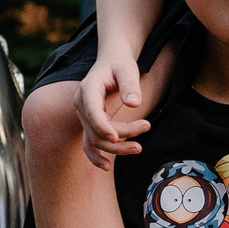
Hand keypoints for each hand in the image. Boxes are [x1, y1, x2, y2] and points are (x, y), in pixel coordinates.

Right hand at [76, 51, 147, 170]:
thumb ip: (130, 85)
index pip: (92, 111)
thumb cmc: (120, 64)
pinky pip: (89, 143)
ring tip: (139, 147)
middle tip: (146, 126)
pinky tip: (107, 166)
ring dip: (116, 148)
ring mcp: (84, 115)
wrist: (111, 61)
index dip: (102, 126)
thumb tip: (133, 104)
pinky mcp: (90, 123)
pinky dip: (96, 156)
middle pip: (96, 129)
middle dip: (121, 135)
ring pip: (95, 139)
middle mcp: (81, 104)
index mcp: (88, 89)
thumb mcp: (128, 69)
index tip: (115, 137)